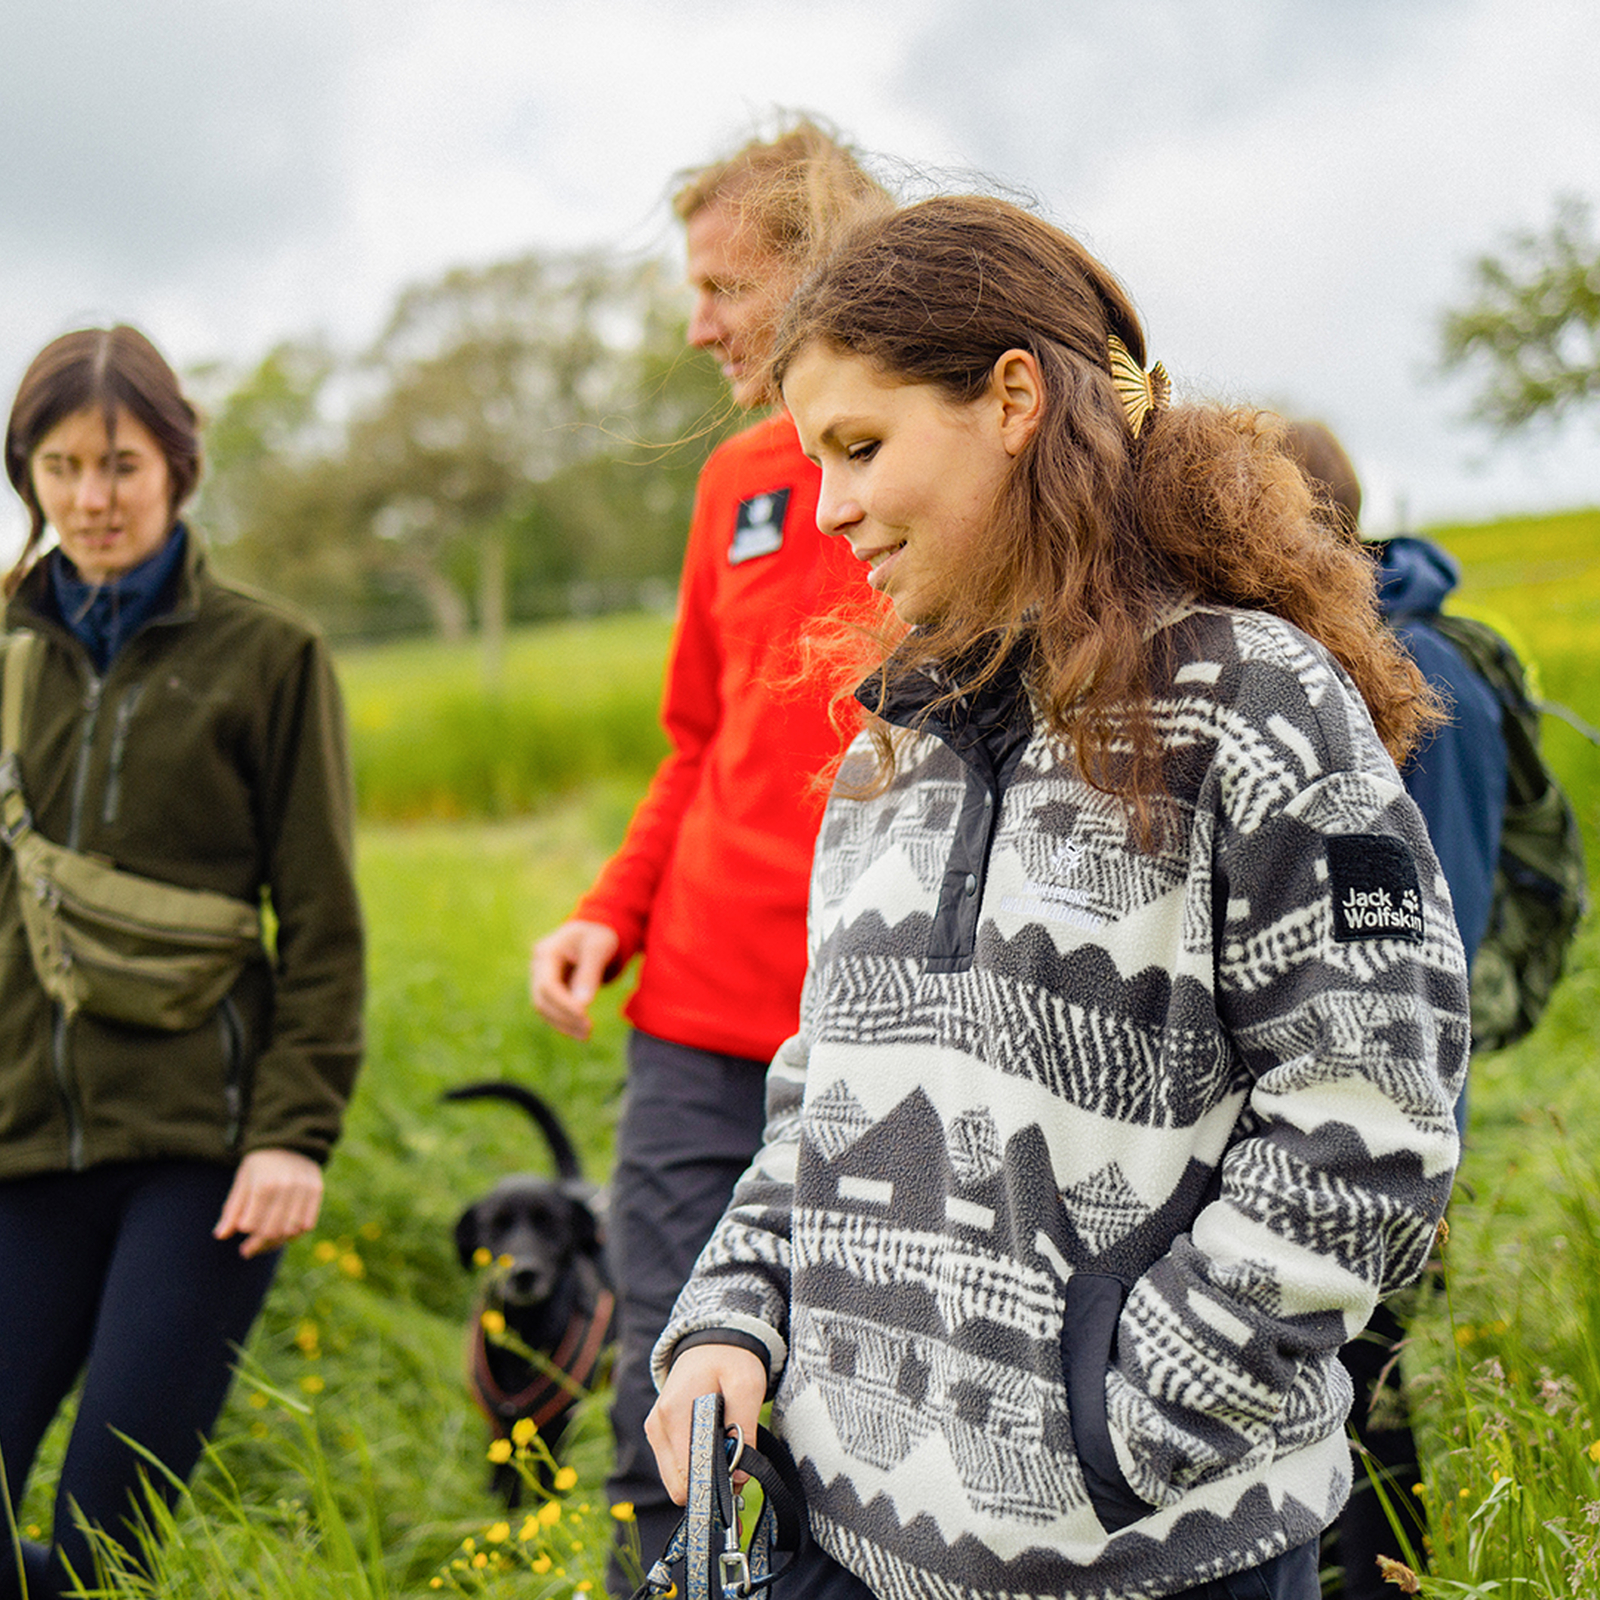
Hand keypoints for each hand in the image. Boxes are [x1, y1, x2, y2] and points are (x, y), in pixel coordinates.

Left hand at [214, 1147, 324, 1258]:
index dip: (245, 1231)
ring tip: (266, 1241)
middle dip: (257, 1244)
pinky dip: (295, 1233)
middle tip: (248, 1248)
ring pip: (290, 1231)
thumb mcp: (242, 1182)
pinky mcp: (317, 1190)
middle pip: (271, 1232)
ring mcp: (303, 1189)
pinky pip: (307, 1224)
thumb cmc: (259, 1165)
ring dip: (276, 1241)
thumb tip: (220, 1236)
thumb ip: (232, 1210)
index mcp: (263, 1184)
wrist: (289, 1141)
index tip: (242, 1229)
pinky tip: (284, 1230)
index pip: (251, 1225)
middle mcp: (285, 1187)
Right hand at [529, 919, 619, 1040]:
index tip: (584, 1017)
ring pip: (544, 1008)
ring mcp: (540, 977)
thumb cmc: (598, 934)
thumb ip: (589, 974)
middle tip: (588, 1030)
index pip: (548, 985)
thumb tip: (583, 1005)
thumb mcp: (598, 948)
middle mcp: (538, 966)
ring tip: (587, 1034)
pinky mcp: (548, 988)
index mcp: (546, 952)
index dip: (564, 1004)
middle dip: (564, 1018)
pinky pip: (551, 1009)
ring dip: (564, 1024)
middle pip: (542, 1000)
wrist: (594, 929)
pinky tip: (580, 1031)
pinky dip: (564, 1021)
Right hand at [644, 1342, 767, 1505]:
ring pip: (674, 1480)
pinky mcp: (658, 1433)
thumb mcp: (747, 1385)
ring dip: (701, 1477)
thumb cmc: (730, 1360)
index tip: (736, 1488)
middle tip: (736, 1473)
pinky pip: (674, 1467)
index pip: (686, 1473)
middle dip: (707, 1487)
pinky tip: (713, 1450)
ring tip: (727, 1457)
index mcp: (675, 1412)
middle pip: (677, 1484)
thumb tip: (738, 1477)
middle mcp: (657, 1425)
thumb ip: (744, 1428)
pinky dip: (693, 1467)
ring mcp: (655, 1430)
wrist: (710, 1341)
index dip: (713, 1487)